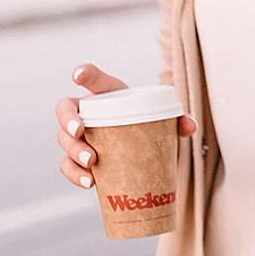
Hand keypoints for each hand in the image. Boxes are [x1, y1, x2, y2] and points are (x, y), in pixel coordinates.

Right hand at [55, 61, 198, 190]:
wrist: (141, 154)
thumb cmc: (148, 127)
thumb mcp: (162, 120)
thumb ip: (177, 120)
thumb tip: (190, 126)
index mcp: (106, 95)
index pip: (92, 78)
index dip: (83, 73)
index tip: (78, 76)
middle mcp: (86, 113)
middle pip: (65, 110)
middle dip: (68, 120)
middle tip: (81, 132)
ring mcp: (79, 137)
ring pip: (64, 140)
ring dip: (73, 151)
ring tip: (92, 162)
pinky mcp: (78, 161)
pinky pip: (67, 167)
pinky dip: (75, 175)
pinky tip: (89, 182)